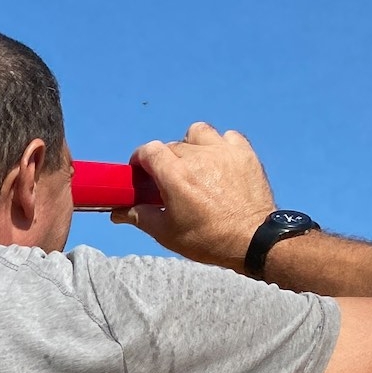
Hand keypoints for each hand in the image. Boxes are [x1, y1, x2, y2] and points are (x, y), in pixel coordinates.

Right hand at [113, 122, 274, 271]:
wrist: (253, 240)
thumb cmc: (207, 239)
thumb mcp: (166, 233)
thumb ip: (139, 216)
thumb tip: (118, 212)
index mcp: (174, 175)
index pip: (149, 150)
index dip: (140, 159)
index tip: (141, 172)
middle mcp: (197, 156)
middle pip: (172, 145)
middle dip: (165, 160)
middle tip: (169, 179)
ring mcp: (223, 151)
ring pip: (198, 132)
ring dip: (191, 144)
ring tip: (194, 163)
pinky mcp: (244, 153)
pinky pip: (227, 137)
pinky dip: (219, 145)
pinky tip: (218, 162)